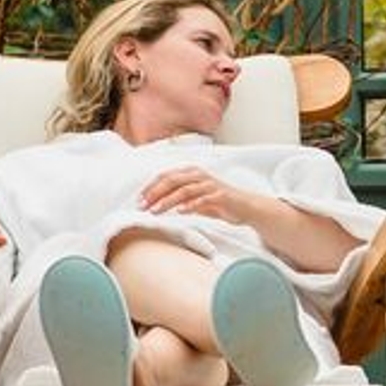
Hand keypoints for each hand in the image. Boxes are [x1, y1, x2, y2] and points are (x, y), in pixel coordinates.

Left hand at [139, 167, 261, 226]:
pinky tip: (180, 212)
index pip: (165, 176)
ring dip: (167, 200)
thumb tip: (156, 205)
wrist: (246, 207)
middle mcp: (199, 175)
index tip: (138, 200)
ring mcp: (210, 184)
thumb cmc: (219, 203)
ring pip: (184, 189)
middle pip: (172, 180)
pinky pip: (202, 199)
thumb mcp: (195, 199)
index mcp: (191, 173)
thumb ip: (179, 198)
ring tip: (156, 211)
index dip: (150, 187)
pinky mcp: (220, 195)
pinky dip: (189, 205)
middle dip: (154, 193)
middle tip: (143, 205)